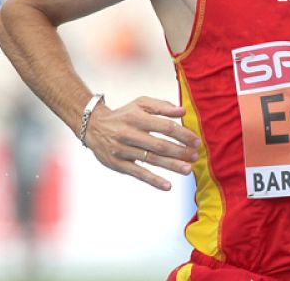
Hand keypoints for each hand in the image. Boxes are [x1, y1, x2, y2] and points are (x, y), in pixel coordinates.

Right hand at [84, 96, 200, 190]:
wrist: (93, 126)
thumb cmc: (124, 114)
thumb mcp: (140, 104)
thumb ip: (162, 106)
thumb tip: (183, 112)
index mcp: (137, 117)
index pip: (165, 127)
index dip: (183, 134)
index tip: (196, 141)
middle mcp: (129, 134)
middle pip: (160, 145)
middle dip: (180, 151)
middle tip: (195, 156)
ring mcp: (123, 150)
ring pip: (151, 159)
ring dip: (171, 165)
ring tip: (188, 170)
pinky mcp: (118, 164)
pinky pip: (138, 173)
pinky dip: (153, 180)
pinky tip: (167, 186)